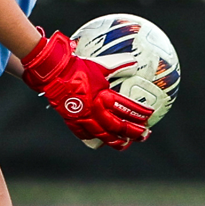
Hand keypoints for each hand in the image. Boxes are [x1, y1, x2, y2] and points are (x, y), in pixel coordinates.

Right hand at [19, 30, 152, 148]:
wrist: (55, 73)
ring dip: (117, 141)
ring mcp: (83, 119)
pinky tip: (103, 141)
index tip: (150, 116)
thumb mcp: (101, 66)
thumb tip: (133, 62)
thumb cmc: (78, 68)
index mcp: (103, 97)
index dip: (140, 113)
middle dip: (133, 132)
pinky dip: (96, 140)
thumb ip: (118, 65)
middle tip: (144, 135)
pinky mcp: (73, 122)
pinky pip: (86, 135)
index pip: (126, 108)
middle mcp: (95, 112)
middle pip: (118, 127)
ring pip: (104, 136)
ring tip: (126, 143)